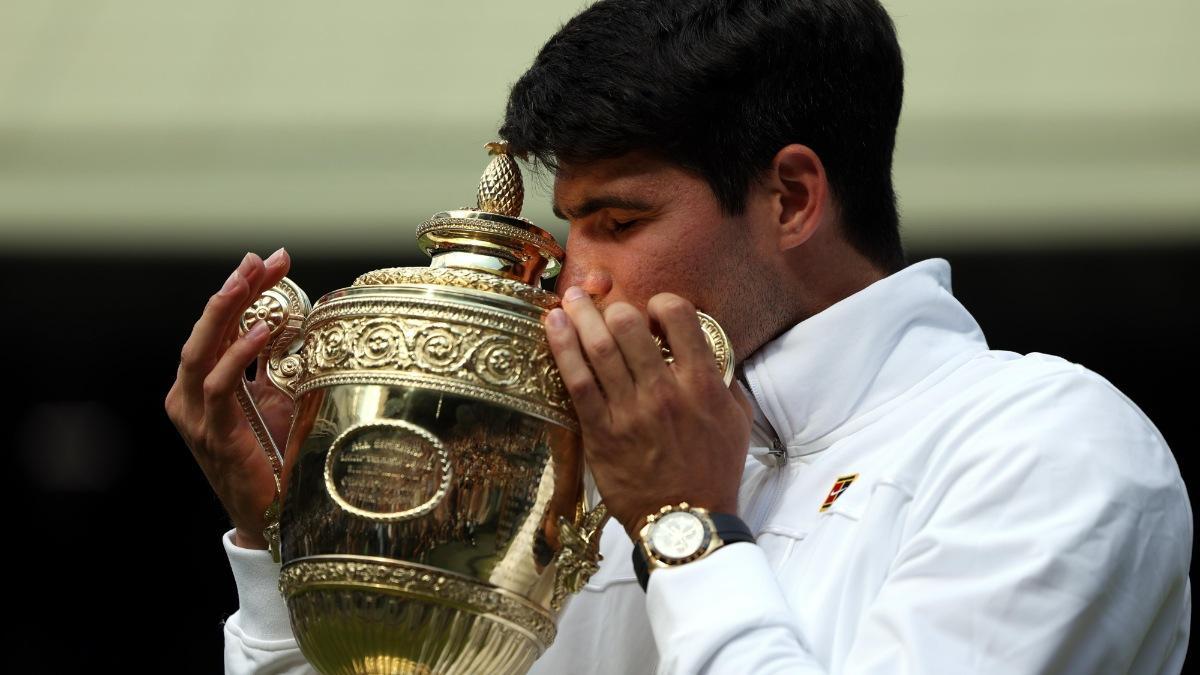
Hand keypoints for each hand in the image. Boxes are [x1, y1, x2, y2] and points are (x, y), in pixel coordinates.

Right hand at [165, 249, 293, 548]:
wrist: (271, 517)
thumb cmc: (273, 460)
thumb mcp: (277, 401)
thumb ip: (273, 365)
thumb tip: (292, 320)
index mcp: (204, 385)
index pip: (219, 327)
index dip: (242, 291)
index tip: (271, 261)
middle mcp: (191, 397)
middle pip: (207, 331)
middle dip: (233, 290)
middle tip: (260, 260)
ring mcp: (197, 417)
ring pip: (203, 350)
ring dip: (228, 310)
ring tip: (252, 279)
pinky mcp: (214, 435)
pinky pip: (220, 387)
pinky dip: (239, 355)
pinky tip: (263, 330)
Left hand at [545, 287, 752, 538]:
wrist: (685, 523)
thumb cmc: (714, 473)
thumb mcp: (737, 422)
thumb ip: (723, 382)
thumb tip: (708, 351)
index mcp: (702, 383)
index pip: (679, 317)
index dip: (662, 304)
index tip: (654, 312)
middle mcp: (665, 390)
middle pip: (629, 325)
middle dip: (613, 306)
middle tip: (604, 305)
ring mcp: (630, 411)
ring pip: (599, 347)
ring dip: (581, 315)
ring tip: (570, 298)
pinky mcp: (600, 432)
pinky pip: (577, 381)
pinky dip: (563, 348)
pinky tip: (555, 325)